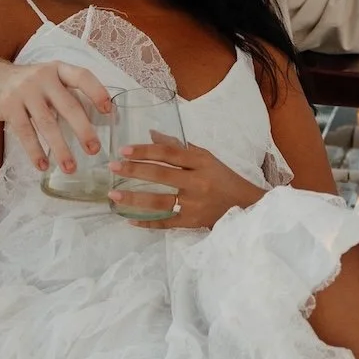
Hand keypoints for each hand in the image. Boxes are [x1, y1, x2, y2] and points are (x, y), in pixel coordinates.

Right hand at [0, 61, 112, 175]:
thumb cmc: (27, 84)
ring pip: (47, 123)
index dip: (97, 92)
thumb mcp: (48, 79)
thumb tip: (95, 119)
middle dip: (83, 130)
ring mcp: (24, 91)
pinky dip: (35, 151)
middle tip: (94, 150)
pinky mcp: (8, 106)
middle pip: (68, 105)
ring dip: (60, 148)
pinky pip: (25, 132)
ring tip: (71, 168)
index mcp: (58, 69)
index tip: (108, 111)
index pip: (82, 77)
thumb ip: (66, 93)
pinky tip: (43, 165)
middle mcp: (43, 77)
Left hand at [109, 136, 263, 230]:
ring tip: (114, 195)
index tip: (124, 150)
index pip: (169, 153)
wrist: (245, 205)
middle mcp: (197, 182)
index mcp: (201, 161)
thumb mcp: (205, 157)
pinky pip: (166, 223)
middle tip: (112, 167)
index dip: (145, 150)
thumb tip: (151, 134)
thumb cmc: (223, 178)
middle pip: (161, 175)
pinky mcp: (192, 222)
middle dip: (134, 170)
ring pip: (160, 201)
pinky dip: (147, 222)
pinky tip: (130, 219)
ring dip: (134, 199)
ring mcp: (194, 204)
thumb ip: (178, 147)